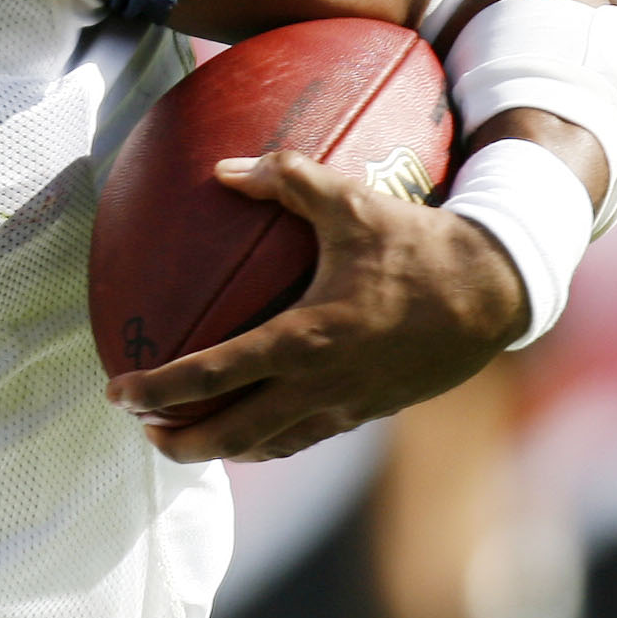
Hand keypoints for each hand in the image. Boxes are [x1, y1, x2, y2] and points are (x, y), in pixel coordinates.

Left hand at [103, 151, 527, 463]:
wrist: (500, 292)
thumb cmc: (421, 246)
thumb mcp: (353, 204)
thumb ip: (285, 179)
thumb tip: (222, 168)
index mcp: (305, 338)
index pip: (213, 375)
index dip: (158, 390)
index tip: (116, 394)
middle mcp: (320, 383)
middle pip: (231, 434)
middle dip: (178, 442)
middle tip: (139, 429)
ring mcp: (346, 406)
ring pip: (267, 446)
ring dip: (219, 448)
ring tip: (181, 436)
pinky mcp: (368, 413)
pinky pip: (303, 440)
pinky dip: (265, 442)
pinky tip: (247, 428)